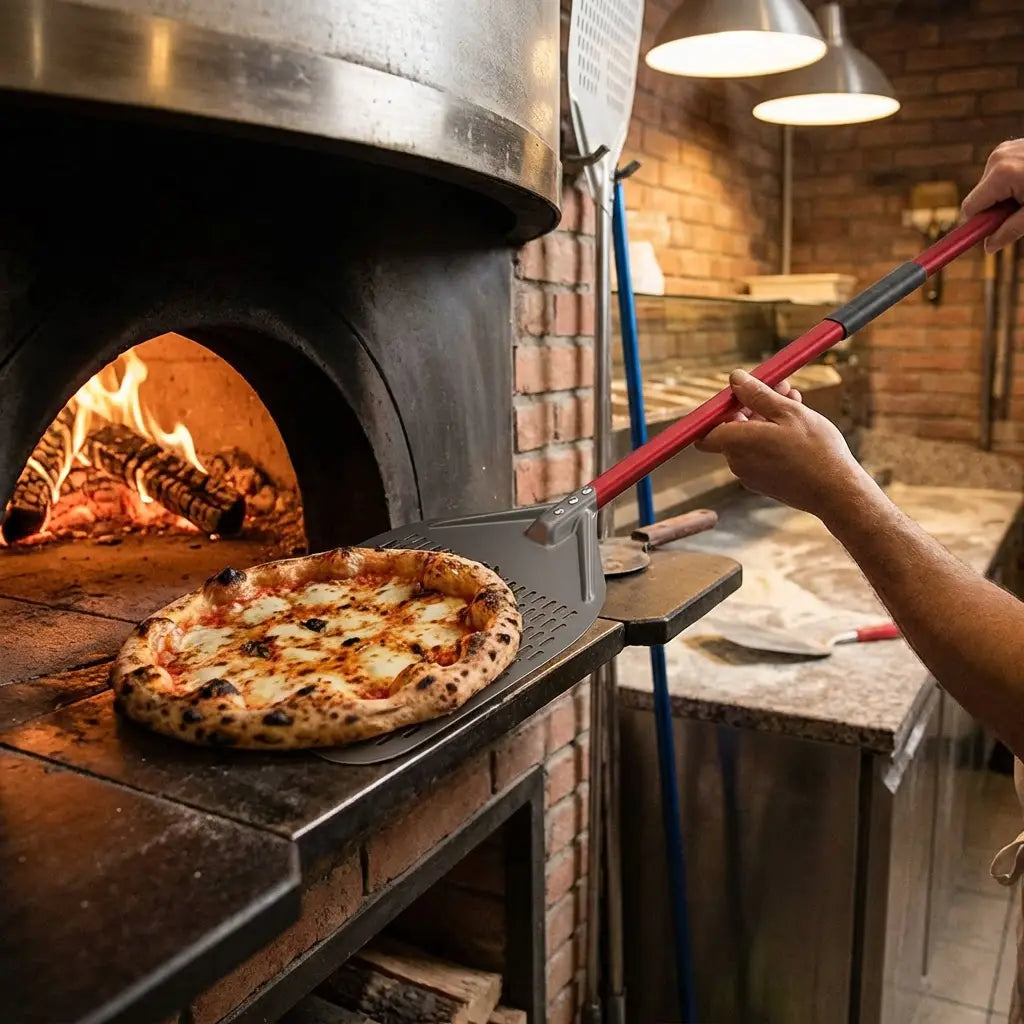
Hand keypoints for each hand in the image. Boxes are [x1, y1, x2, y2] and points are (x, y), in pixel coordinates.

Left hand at [696, 369, 864, 519]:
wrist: (837, 492)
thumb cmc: (816, 450)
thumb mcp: (788, 412)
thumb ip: (757, 394)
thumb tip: (734, 379)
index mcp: (737, 443)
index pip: (705, 429)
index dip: (718, 410)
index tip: (739, 395)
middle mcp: (737, 462)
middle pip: (732, 428)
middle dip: (752, 404)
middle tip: (779, 386)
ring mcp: (750, 476)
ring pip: (750, 439)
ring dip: (767, 417)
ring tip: (795, 400)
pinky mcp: (764, 484)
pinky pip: (760, 454)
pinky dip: (772, 438)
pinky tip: (797, 426)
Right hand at [962, 140, 1023, 252]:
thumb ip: (1009, 232)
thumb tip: (989, 248)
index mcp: (1001, 175)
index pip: (970, 209)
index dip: (976, 226)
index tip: (978, 239)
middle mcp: (998, 158)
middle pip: (979, 197)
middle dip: (996, 209)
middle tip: (1022, 213)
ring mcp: (1004, 149)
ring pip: (990, 186)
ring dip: (1005, 196)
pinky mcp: (1011, 146)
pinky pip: (1000, 173)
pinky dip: (1012, 183)